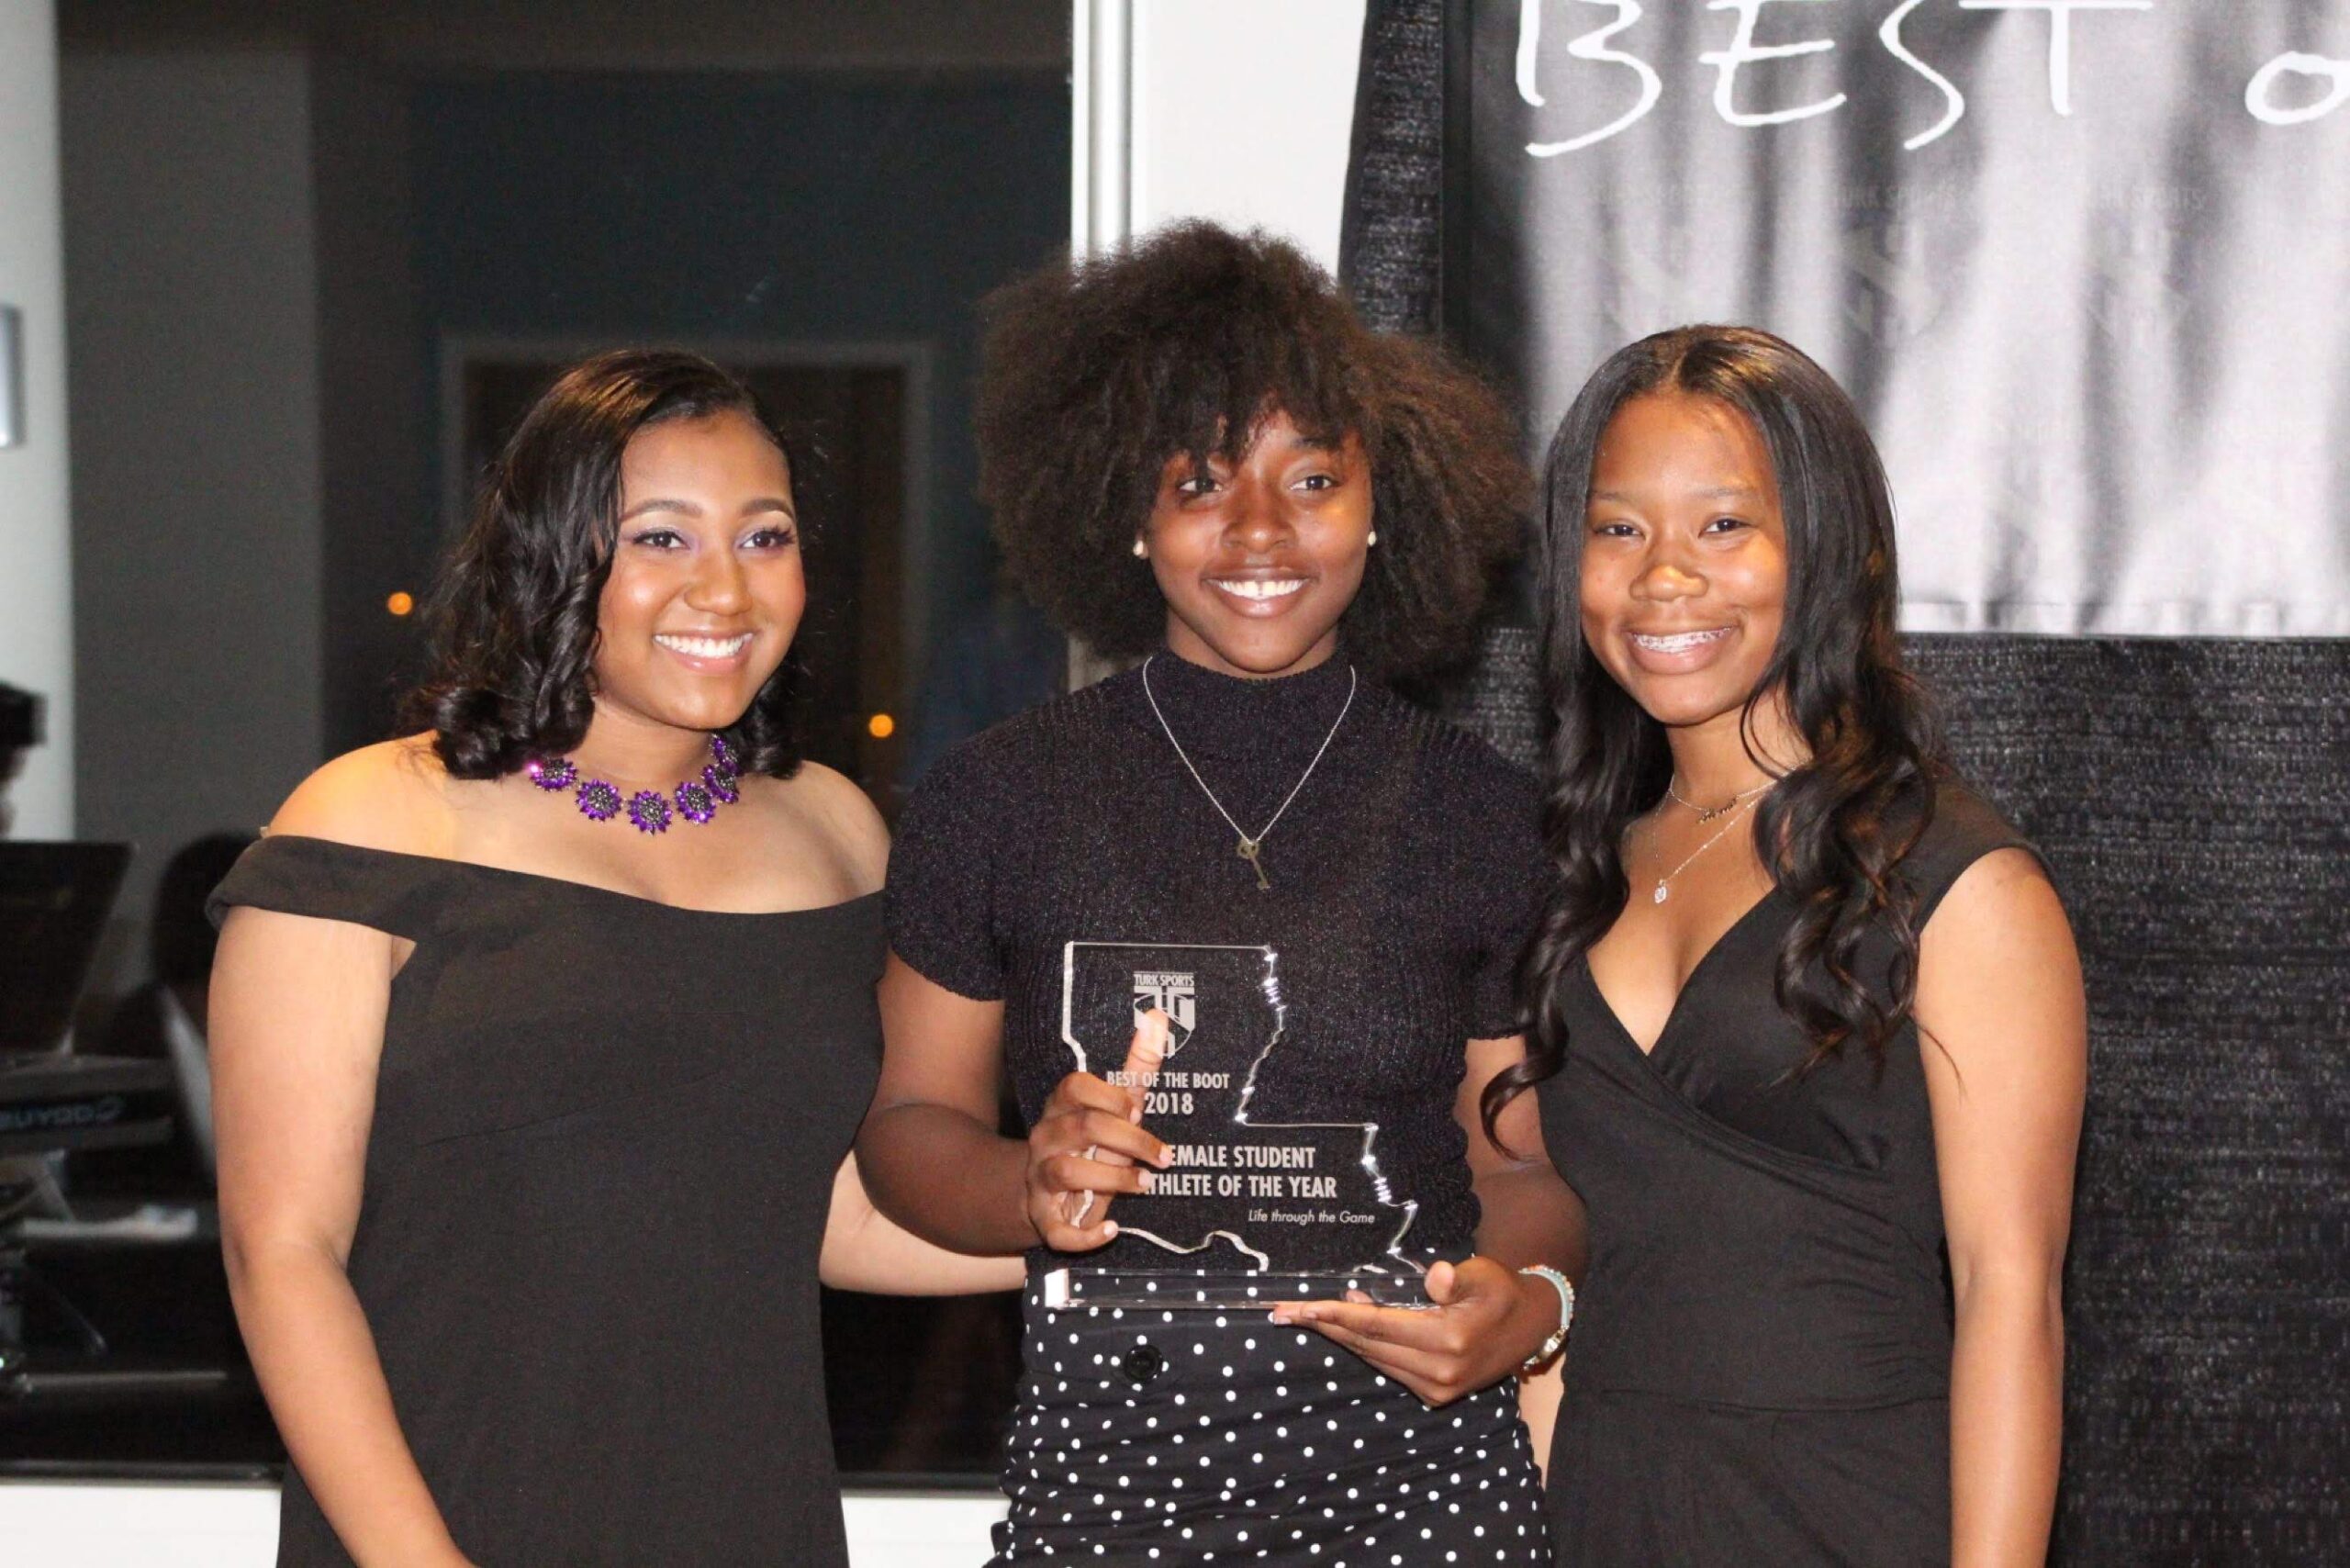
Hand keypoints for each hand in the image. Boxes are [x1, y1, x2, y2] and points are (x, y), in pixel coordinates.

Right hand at [1023, 1010, 1170, 1251]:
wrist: (1046, 1194)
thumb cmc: (1092, 1144)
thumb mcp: (1114, 1107)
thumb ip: (1136, 1066)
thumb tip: (1157, 1016)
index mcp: (1062, 1107)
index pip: (1075, 1087)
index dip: (1110, 1096)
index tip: (1140, 1109)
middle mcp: (1046, 1138)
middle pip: (1083, 1127)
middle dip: (1131, 1140)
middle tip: (1164, 1156)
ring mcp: (1040, 1178)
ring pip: (1067, 1171)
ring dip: (1114, 1178)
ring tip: (1146, 1184)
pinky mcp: (1043, 1217)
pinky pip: (1057, 1231)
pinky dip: (1085, 1234)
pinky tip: (1112, 1228)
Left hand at [1266, 1256, 1559, 1406]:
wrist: (1532, 1327)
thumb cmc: (1502, 1292)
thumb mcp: (1484, 1274)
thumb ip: (1455, 1277)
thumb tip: (1432, 1278)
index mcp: (1449, 1342)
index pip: (1378, 1325)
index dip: (1336, 1315)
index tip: (1301, 1307)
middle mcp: (1438, 1373)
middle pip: (1367, 1345)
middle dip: (1323, 1327)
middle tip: (1282, 1312)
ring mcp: (1435, 1388)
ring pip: (1374, 1358)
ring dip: (1339, 1337)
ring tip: (1306, 1315)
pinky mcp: (1434, 1394)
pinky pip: (1387, 1366)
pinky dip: (1364, 1346)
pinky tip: (1345, 1326)